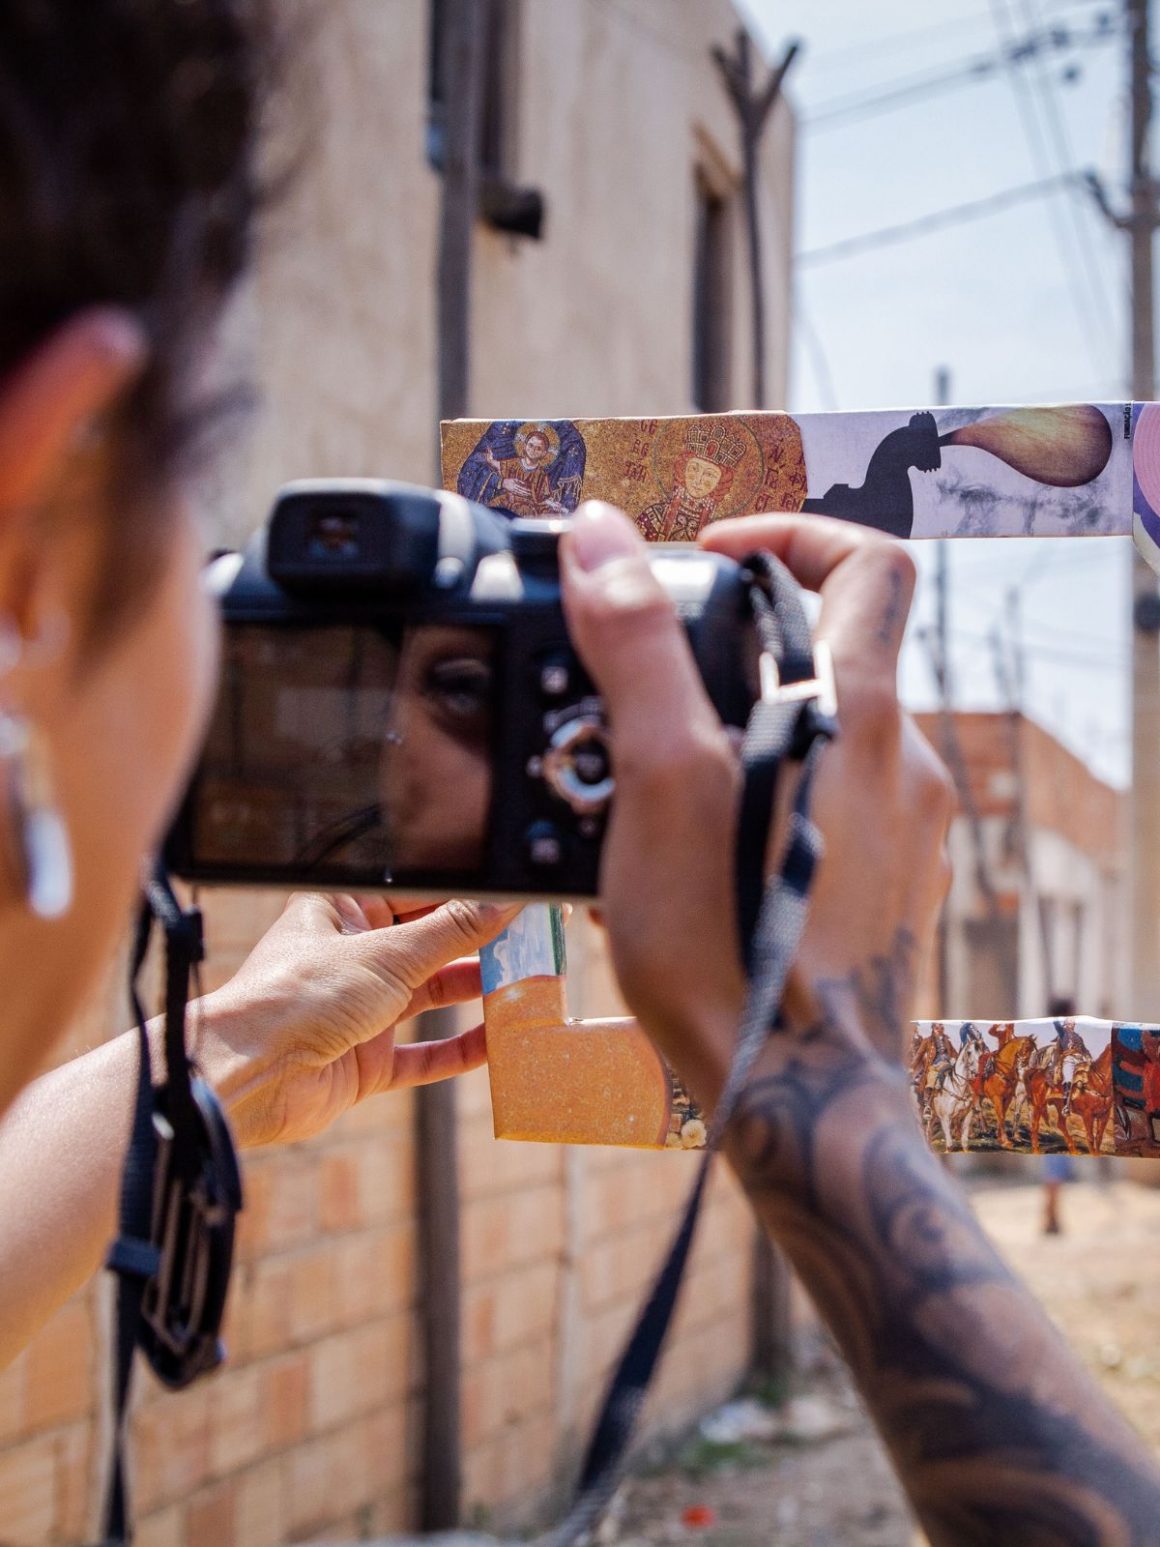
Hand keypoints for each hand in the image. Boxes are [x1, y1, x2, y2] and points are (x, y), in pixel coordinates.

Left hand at [189, 894, 518, 1146]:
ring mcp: (358, 1011)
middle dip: (477, 945)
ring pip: (429, 997)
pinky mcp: (363, 1062)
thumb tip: (503, 903)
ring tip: (526, 986)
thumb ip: (451, 931)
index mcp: (340, 913)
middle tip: (532, 941)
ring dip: (474, 994)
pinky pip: (422, 1054)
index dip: (463, 896)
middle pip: (427, 945)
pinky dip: (457, 1050)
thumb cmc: (297, 996)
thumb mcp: (387, 955)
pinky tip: (495, 1043)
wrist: (250, 1077)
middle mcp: (349, 958)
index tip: (512, 898)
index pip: (415, 895)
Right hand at [559, 501, 951, 1111]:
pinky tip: (697, 851)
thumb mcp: (662, 783)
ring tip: (654, 783)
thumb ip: (637, 649)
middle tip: (652, 686)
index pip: (867, 560)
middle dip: (737, 647)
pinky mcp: (886, 885)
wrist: (798, 1097)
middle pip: (833, 648)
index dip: (792, 533)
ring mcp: (903, 828)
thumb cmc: (734, 949)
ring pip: (823, 734)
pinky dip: (763, 798)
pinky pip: (826, 805)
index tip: (714, 557)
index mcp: (861, 714)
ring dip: (742, 731)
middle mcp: (903, 761)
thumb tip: (600, 537)